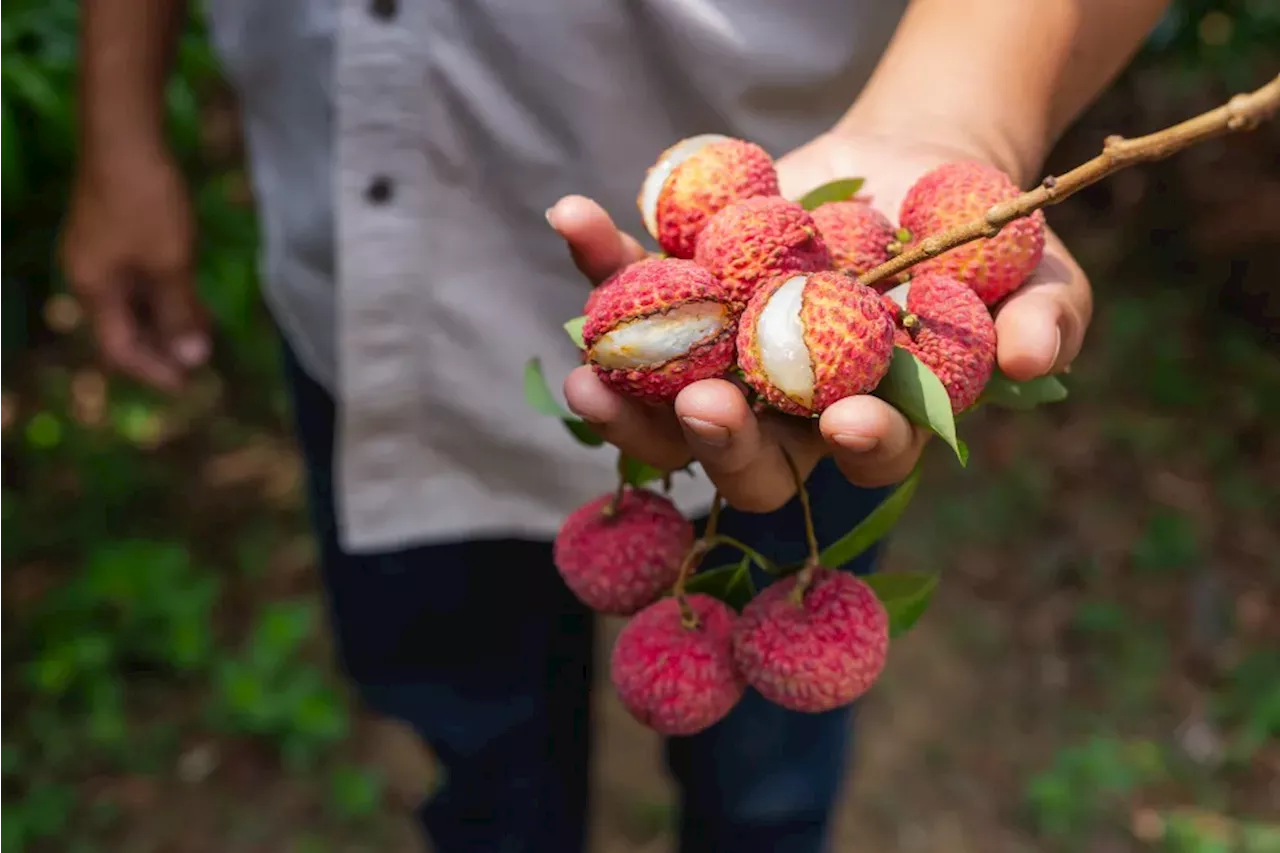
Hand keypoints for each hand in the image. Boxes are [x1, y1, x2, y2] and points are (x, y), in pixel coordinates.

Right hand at [59, 146, 208, 391]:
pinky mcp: (110, 232)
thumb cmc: (146, 202)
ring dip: (166, 321)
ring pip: (131, 303)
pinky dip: (162, 294)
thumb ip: (179, 312)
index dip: (154, 371)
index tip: (190, 384)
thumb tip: (192, 358)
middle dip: (162, 348)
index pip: (118, 350)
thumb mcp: (171, 263)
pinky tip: (189, 296)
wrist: (125, 134)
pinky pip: (135, 278)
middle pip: (122, 328)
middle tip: (201, 362)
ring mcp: (96, 253)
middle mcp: (87, 274)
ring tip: (203, 332)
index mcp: (92, 289)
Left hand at [551, 129, 1090, 512]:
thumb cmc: (983, 244)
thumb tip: (1029, 361)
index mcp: (872, 423)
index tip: (849, 420)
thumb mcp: (1038, 276)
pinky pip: (630, 287)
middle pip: (745, 453)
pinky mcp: (685, 296)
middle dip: (720, 441)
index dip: (858, 446)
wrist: (914, 169)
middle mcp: (787, 409)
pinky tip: (574, 216)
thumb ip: (1044, 321)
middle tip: (702, 408)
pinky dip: (600, 257)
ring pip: (664, 396)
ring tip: (589, 367)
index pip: (863, 456)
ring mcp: (727, 358)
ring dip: (624, 392)